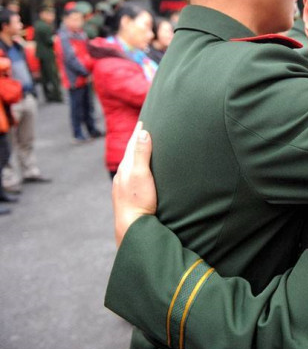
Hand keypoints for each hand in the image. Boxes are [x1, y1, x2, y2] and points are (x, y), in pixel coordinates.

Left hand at [112, 122, 157, 246]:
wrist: (132, 228)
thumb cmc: (139, 201)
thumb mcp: (141, 175)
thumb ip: (142, 154)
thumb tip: (143, 133)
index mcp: (126, 167)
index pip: (133, 144)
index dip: (139, 132)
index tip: (144, 120)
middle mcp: (122, 175)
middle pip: (130, 153)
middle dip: (136, 141)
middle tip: (144, 130)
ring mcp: (123, 186)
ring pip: (130, 165)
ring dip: (136, 154)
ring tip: (142, 148)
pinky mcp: (128, 196)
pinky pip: (131, 175)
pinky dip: (136, 167)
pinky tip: (139, 173)